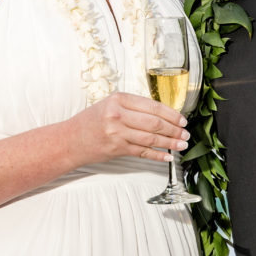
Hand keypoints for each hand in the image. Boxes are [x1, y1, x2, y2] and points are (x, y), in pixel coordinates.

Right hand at [66, 92, 189, 163]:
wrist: (70, 140)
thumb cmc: (91, 121)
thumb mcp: (110, 104)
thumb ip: (133, 107)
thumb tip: (163, 114)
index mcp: (119, 99)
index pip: (152, 106)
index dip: (171, 114)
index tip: (182, 119)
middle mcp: (118, 115)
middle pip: (154, 123)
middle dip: (174, 129)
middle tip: (186, 133)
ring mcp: (117, 133)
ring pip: (151, 138)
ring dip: (170, 143)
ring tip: (181, 144)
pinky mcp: (116, 149)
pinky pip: (142, 152)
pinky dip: (157, 155)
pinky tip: (168, 156)